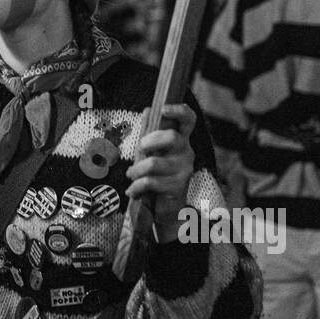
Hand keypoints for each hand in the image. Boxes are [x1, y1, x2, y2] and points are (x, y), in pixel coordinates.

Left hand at [127, 103, 196, 237]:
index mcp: (181, 140)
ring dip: (135, 170)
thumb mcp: (151, 152)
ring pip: (154, 163)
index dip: (179, 111)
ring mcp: (184, 170)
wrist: (167, 209)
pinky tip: (132, 191)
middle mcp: (187, 152)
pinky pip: (150, 182)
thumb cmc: (157, 176)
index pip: (188, 120)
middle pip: (173, 137)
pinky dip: (136, 187)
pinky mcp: (177, 187)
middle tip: (140, 148)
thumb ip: (150, 133)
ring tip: (131, 176)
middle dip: (150, 141)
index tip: (164, 109)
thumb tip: (148, 110)